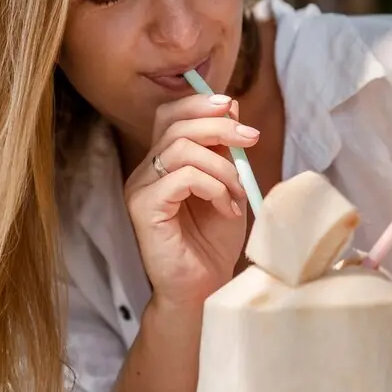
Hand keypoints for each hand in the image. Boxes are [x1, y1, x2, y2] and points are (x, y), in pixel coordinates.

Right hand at [125, 93, 258, 309]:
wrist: (204, 288)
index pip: (170, 114)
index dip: (199, 103)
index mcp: (162, 162)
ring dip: (222, 167)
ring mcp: (140, 189)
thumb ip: (227, 149)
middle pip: (176, 124)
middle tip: (250, 140)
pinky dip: (214, 187)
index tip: (233, 108)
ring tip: (238, 193)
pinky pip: (182, 177)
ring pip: (181, 148)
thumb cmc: (214, 241)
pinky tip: (226, 208)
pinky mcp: (143, 208)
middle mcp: (145, 171)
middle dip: (220, 126)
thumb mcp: (230, 185)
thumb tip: (232, 105)